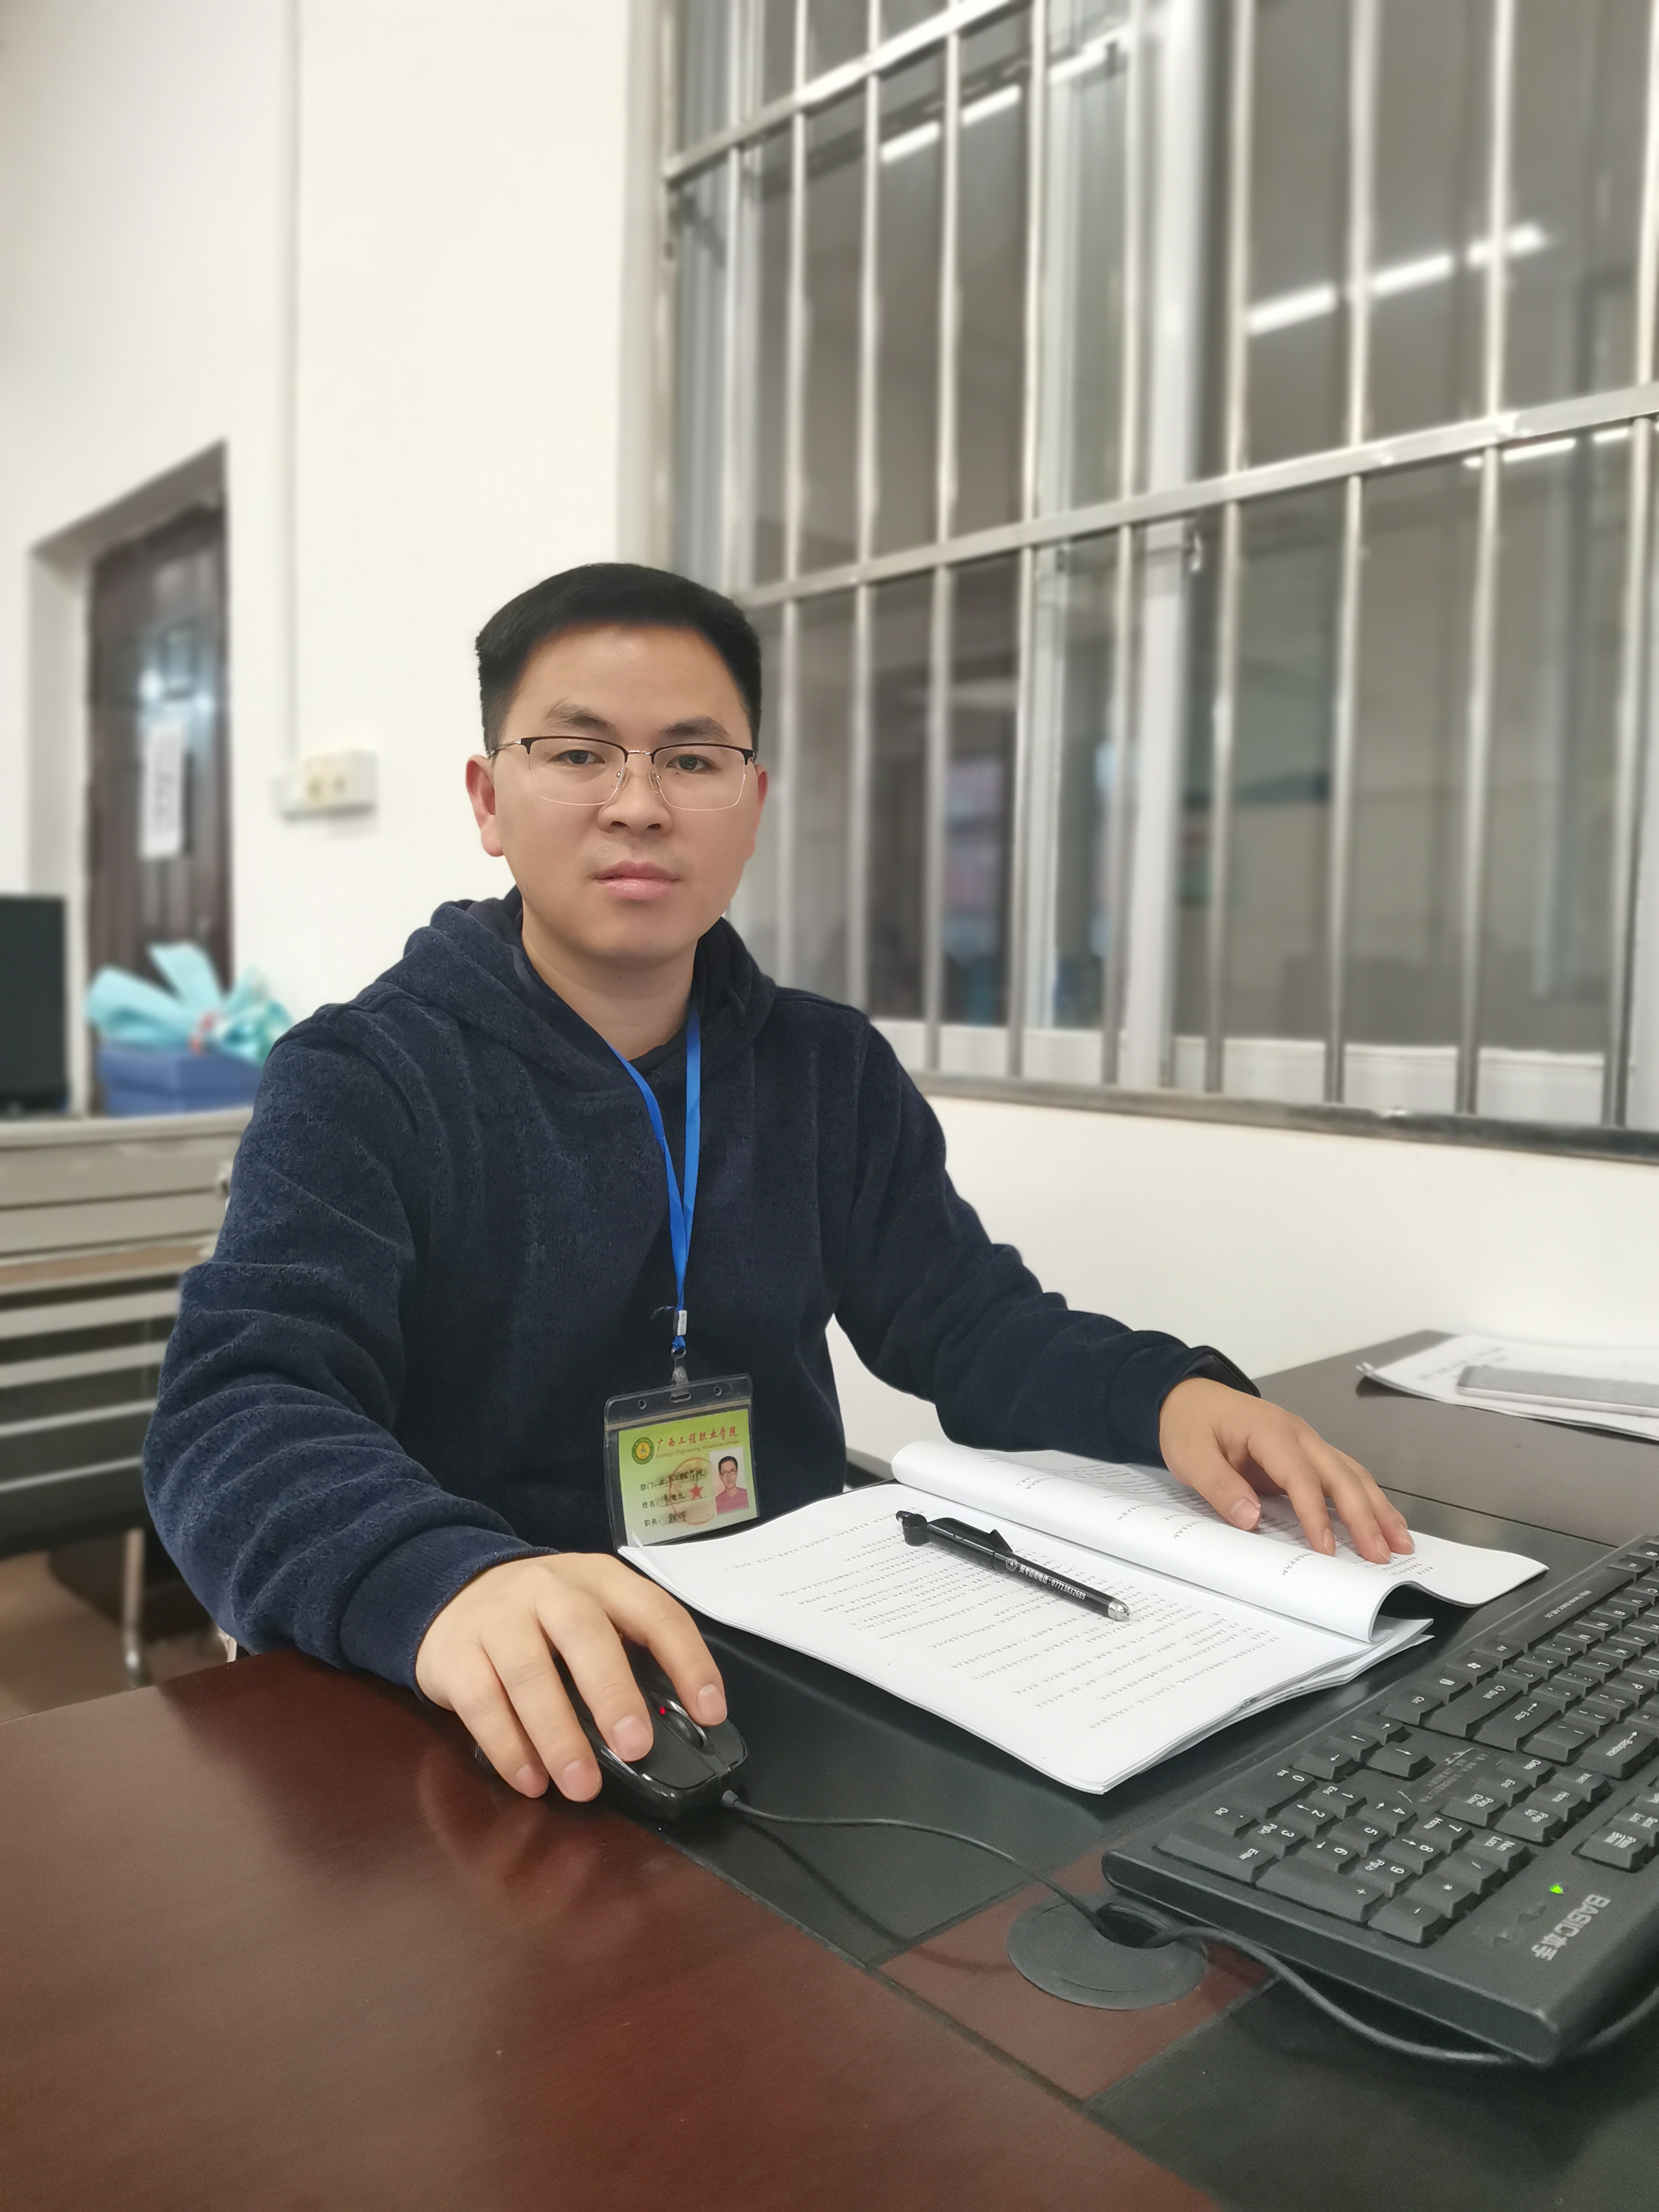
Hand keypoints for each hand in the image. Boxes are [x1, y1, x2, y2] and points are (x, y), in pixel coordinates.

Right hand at [414, 1553, 725, 1800]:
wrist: (451, 1592)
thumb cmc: (540, 1617)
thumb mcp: (590, 1614)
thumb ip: (625, 1654)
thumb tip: (671, 1725)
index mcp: (599, 1579)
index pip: (654, 1611)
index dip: (686, 1660)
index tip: (710, 1712)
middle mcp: (548, 1589)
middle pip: (584, 1633)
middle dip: (613, 1693)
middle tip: (635, 1748)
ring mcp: (496, 1618)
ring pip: (528, 1672)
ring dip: (558, 1735)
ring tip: (581, 1785)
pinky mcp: (454, 1654)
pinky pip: (480, 1701)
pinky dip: (507, 1747)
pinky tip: (530, 1780)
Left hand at [1157, 1379, 1412, 1564]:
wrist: (1187, 1396)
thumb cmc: (1190, 1424)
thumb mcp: (1190, 1455)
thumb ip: (1219, 1486)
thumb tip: (1251, 1519)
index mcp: (1268, 1430)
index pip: (1300, 1476)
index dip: (1315, 1514)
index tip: (1325, 1547)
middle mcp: (1297, 1433)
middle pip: (1340, 1474)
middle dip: (1364, 1515)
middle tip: (1380, 1554)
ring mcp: (1306, 1441)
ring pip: (1351, 1473)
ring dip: (1377, 1508)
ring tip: (1399, 1542)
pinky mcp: (1306, 1452)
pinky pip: (1343, 1474)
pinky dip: (1366, 1498)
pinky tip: (1381, 1520)